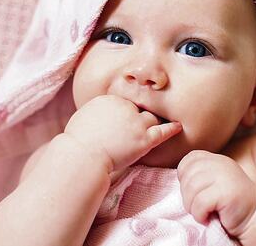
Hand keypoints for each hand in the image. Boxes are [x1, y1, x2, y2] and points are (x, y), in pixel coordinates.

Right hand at [64, 95, 181, 171]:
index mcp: (110, 99)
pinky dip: (171, 129)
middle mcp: (125, 107)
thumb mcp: (84, 117)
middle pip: (139, 108)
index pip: (126, 102)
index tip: (127, 119)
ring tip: (162, 122)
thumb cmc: (77, 142)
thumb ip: (96, 112)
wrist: (82, 155)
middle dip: (140, 116)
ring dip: (154, 122)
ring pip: (151, 118)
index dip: (127, 112)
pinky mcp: (143, 139)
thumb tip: (99, 116)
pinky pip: (162, 132)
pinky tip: (178, 127)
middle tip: (142, 123)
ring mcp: (136, 123)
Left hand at [177, 150, 255, 236]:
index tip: (195, 192)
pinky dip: (199, 214)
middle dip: (187, 196)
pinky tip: (208, 218)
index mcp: (216, 159)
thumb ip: (199, 175)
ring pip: (191, 189)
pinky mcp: (227, 192)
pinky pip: (200, 203)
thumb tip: (177, 180)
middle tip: (198, 207)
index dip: (184, 177)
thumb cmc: (230, 204)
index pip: (188, 161)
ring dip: (192, 207)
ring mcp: (225, 176)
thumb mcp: (214, 182)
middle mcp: (220, 163)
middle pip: (187, 176)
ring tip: (203, 213)